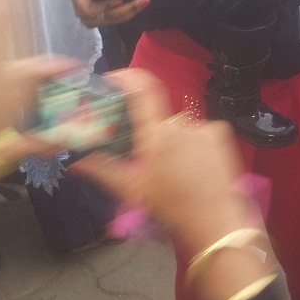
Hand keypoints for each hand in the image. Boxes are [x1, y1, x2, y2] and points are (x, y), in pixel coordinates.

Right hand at [68, 0, 149, 27]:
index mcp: (79, 3)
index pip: (91, 10)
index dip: (106, 6)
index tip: (120, 1)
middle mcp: (84, 16)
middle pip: (108, 17)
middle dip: (127, 9)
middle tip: (143, 1)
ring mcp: (92, 21)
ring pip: (114, 20)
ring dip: (130, 12)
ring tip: (144, 3)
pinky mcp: (100, 21)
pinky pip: (115, 20)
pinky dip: (127, 13)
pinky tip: (138, 6)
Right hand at [71, 69, 246, 246]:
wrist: (215, 222)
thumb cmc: (172, 208)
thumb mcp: (133, 190)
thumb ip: (103, 170)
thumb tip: (78, 162)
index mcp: (157, 134)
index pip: (142, 89)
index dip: (128, 77)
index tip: (115, 79)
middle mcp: (181, 124)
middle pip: (157, 117)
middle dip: (150, 133)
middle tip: (148, 158)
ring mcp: (204, 126)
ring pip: (178, 127)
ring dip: (173, 142)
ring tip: (174, 170)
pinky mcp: (221, 133)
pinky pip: (199, 131)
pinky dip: (193, 143)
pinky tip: (194, 166)